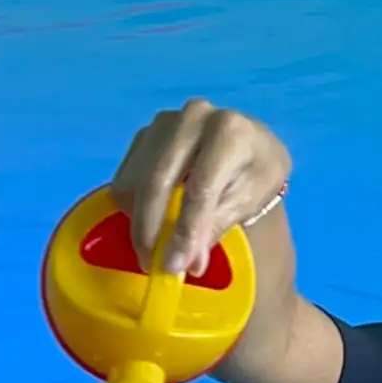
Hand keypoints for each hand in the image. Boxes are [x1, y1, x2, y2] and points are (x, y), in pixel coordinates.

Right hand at [110, 98, 291, 276]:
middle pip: (158, 181)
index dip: (186, 230)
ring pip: (135, 181)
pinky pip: (126, 178)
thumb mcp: (250, 200)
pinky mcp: (145, 134)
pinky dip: (134, 207)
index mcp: (230, 131)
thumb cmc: (255, 173)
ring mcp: (164, 122)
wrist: (249, 147)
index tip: (176, 265)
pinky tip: (155, 219)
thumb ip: (218, 226)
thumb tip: (188, 262)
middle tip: (153, 265)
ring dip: (140, 221)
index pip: (201, 187)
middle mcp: (194, 117)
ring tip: (156, 249)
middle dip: (152, 229)